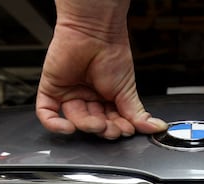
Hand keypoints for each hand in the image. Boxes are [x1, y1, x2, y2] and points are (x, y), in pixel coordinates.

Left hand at [36, 22, 166, 138]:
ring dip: (87, 126)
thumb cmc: (112, 53)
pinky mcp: (52, 90)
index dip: (118, 129)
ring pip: (74, 121)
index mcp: (106, 97)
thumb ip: (137, 113)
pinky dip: (56, 125)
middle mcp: (88, 97)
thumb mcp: (127, 90)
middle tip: (113, 128)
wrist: (96, 33)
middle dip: (104, 129)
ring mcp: (69, 94)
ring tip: (98, 123)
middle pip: (93, 124)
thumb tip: (155, 127)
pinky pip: (48, 114)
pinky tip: (67, 127)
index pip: (111, 122)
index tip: (127, 130)